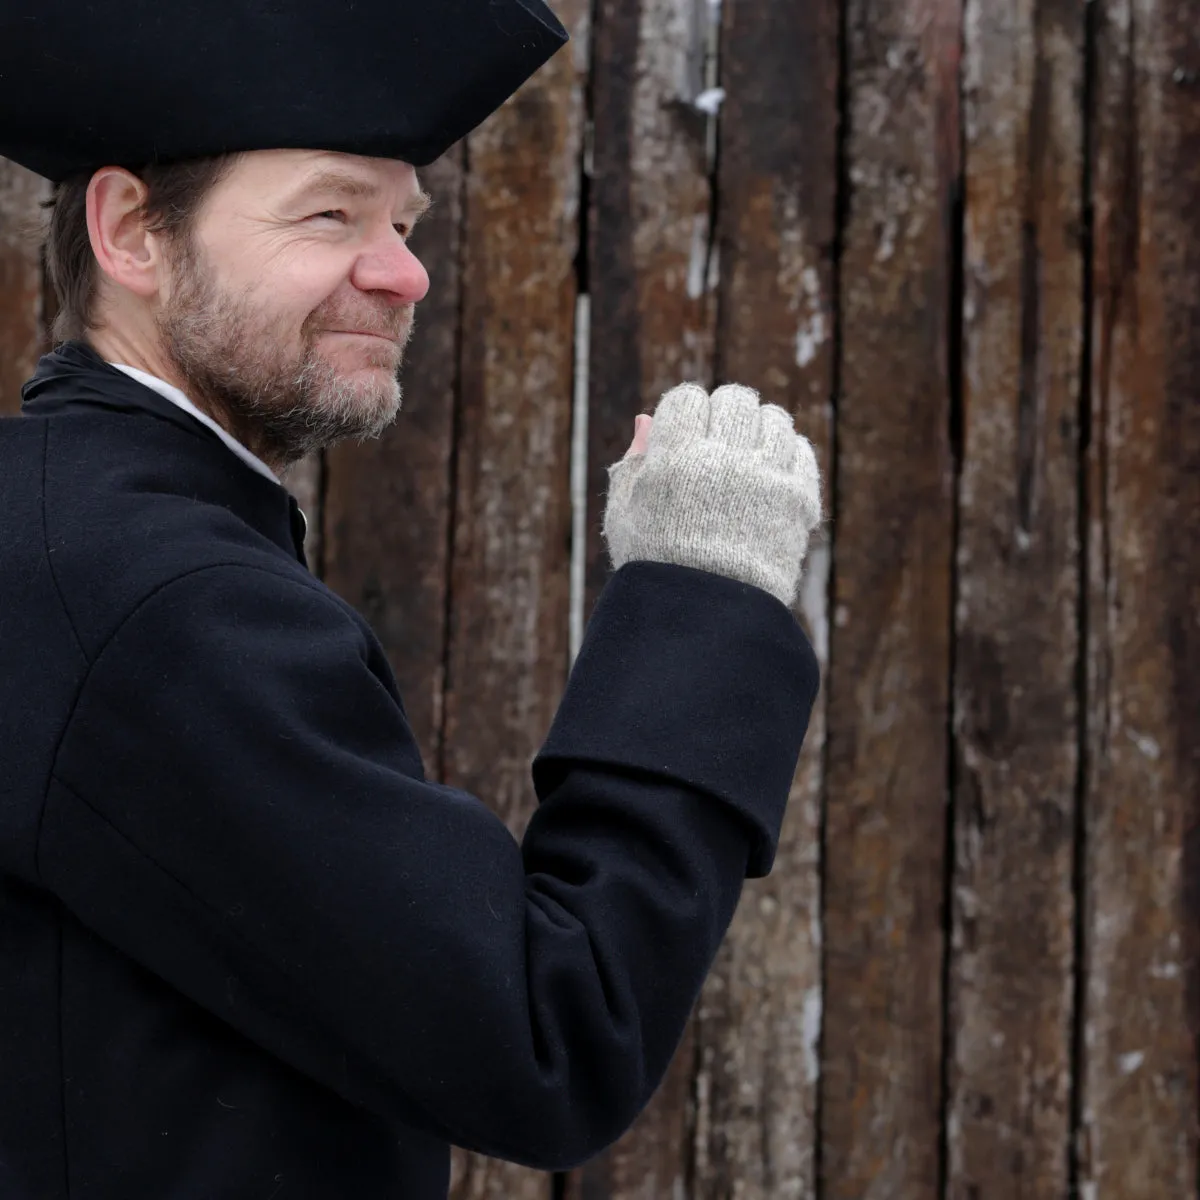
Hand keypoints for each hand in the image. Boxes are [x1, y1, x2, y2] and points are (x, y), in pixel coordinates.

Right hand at [601, 383, 821, 607]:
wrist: (708, 618)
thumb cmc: (657, 567)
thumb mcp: (626, 517)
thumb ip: (634, 465)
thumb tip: (646, 419)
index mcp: (675, 458)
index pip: (686, 399)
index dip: (683, 416)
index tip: (682, 438)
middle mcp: (723, 459)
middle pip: (734, 399)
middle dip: (722, 416)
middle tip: (716, 444)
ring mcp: (766, 477)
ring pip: (773, 418)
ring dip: (757, 430)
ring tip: (744, 459)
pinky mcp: (798, 498)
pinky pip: (800, 450)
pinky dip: (786, 454)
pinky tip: (768, 475)